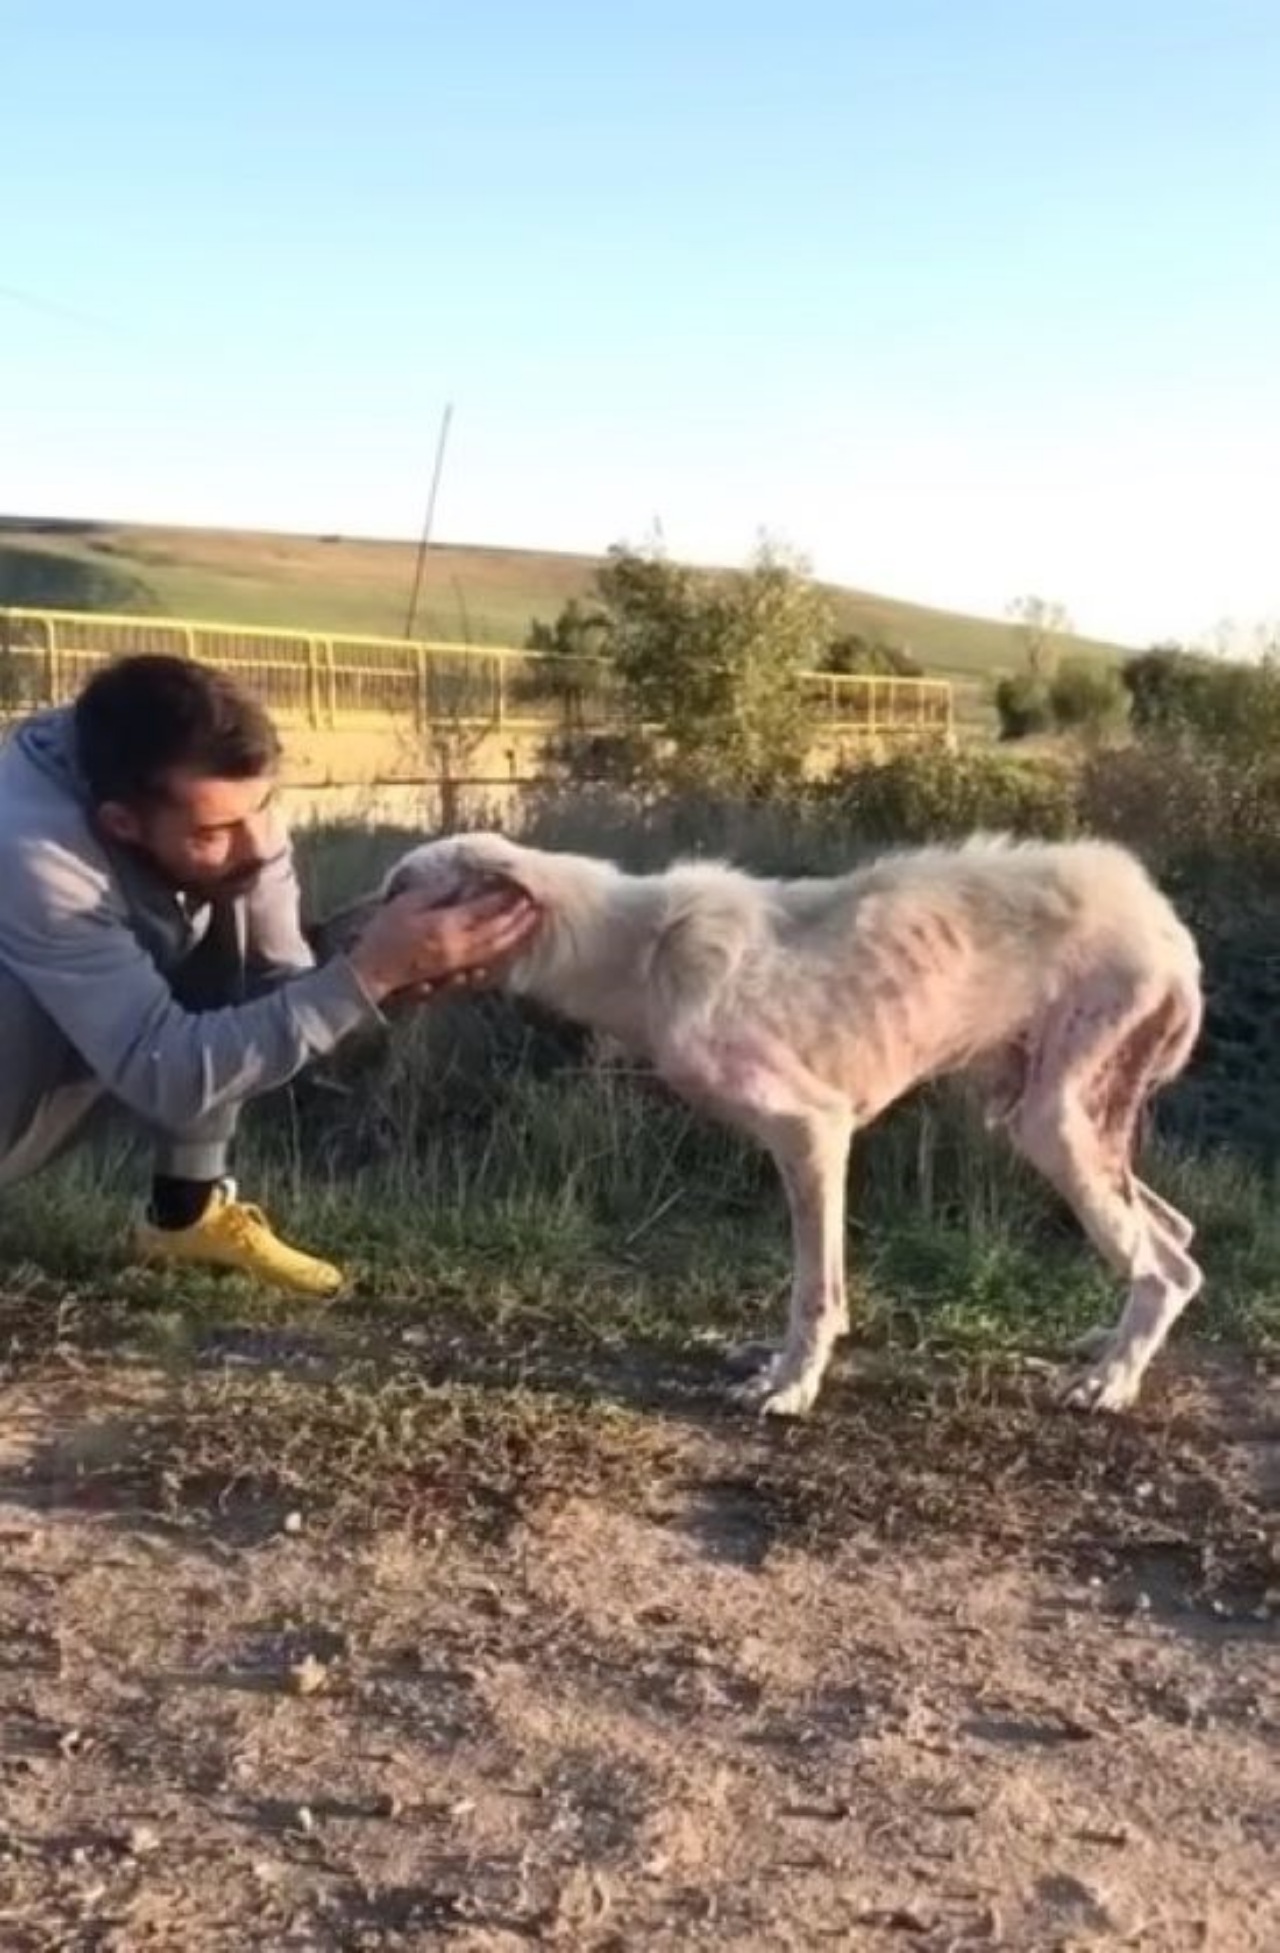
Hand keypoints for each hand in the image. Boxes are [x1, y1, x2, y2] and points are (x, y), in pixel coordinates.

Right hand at [347, 885, 538, 1004]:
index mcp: (447, 925)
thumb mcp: (406, 904)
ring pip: (497, 949)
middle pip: (498, 930)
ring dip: (517, 935)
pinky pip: (487, 965)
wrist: (371, 974)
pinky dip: (503, 955)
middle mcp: (459, 946)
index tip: (521, 886)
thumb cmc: (383, 935)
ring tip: (533, 921)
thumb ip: (436, 892)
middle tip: (536, 901)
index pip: (485, 909)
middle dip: (519, 916)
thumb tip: (461, 881)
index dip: (505, 898)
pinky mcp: (455, 976)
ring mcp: (459, 964)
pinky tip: (511, 948)